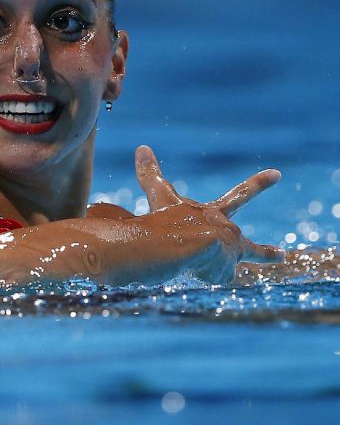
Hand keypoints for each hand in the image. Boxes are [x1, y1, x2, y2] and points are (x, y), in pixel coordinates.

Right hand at [134, 145, 284, 282]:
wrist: (173, 244)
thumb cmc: (165, 217)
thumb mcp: (159, 194)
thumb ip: (151, 173)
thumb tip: (142, 147)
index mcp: (215, 213)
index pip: (240, 195)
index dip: (259, 183)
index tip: (278, 173)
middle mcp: (228, 233)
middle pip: (250, 247)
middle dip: (267, 253)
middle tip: (282, 256)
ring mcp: (229, 255)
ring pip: (226, 267)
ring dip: (214, 268)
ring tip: (200, 268)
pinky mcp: (224, 273)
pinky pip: (211, 278)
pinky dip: (198, 275)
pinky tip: (187, 270)